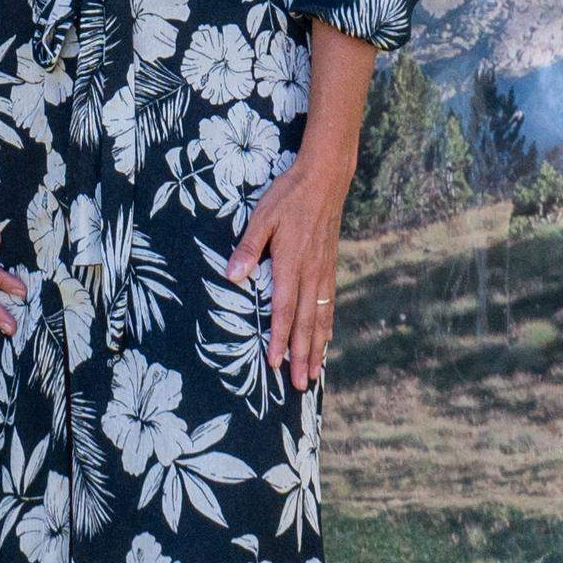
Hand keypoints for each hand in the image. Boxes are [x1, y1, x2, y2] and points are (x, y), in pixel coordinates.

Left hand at [226, 139, 355, 387]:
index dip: (279, 338)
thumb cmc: (288, 196)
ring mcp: (324, 271)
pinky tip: (325, 340)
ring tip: (314, 373)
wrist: (326, 178)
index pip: (284, 309)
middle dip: (301, 355)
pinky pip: (329, 304)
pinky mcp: (330, 266)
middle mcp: (311, 273)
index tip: (274, 363)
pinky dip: (327, 326)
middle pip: (306, 322)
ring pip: (321, 317)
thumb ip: (248, 249)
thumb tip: (232, 277)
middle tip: (299, 385)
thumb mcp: (261, 217)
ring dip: (316, 347)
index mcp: (291, 263)